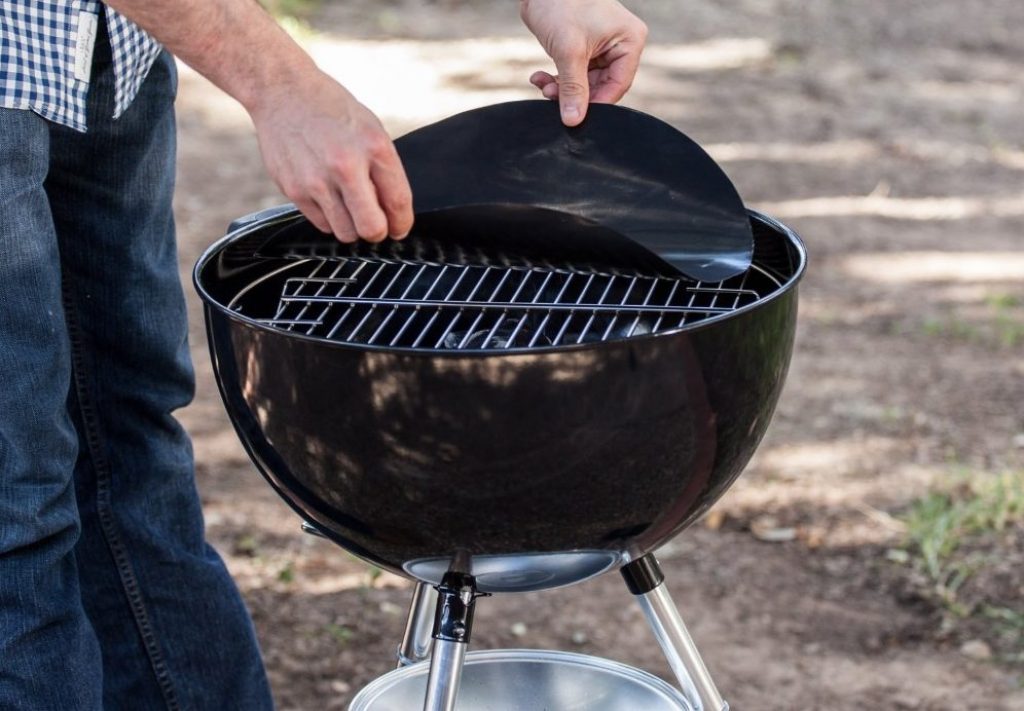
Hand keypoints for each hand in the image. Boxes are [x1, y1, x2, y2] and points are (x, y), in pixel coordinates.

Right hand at [248, 70, 413, 242]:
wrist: (283, 91)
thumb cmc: (331, 110)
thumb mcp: (371, 129)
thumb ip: (384, 171)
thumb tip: (393, 214)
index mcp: (374, 147)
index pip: (398, 203)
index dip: (402, 223)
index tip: (399, 227)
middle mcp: (346, 166)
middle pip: (371, 229)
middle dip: (377, 231)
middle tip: (375, 222)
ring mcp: (317, 181)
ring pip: (345, 234)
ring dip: (351, 226)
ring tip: (347, 203)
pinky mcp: (294, 190)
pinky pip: (321, 224)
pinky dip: (329, 217)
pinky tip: (326, 193)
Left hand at [520, 0, 647, 125]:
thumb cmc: (561, 3)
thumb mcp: (568, 51)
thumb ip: (573, 88)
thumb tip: (574, 120)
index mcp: (629, 41)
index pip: (618, 85)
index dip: (596, 103)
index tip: (575, 115)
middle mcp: (620, 45)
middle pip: (601, 86)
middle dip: (574, 94)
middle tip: (550, 96)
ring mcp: (601, 47)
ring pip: (585, 83)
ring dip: (561, 88)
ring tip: (543, 85)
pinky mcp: (582, 47)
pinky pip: (574, 73)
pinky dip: (557, 79)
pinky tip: (540, 77)